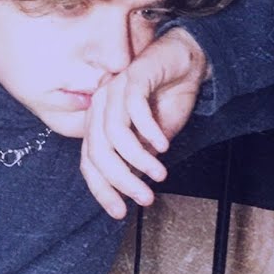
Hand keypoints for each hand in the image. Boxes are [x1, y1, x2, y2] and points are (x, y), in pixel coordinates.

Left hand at [81, 28, 210, 218]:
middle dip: (121, 181)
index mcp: (98, 124)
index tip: (121, 212)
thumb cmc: (165, 99)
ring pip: (113, 133)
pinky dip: (148, 130)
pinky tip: (163, 144)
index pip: (89, 164)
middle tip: (145, 198)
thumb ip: (139, 161)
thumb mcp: (152, 140)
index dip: (102, 190)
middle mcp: (99, 107)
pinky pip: (134, 108)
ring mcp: (113, 90)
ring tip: (160, 173)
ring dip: (137, 158)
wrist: (185, 61)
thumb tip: (132, 188)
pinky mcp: (132, 77)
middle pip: (98, 152)